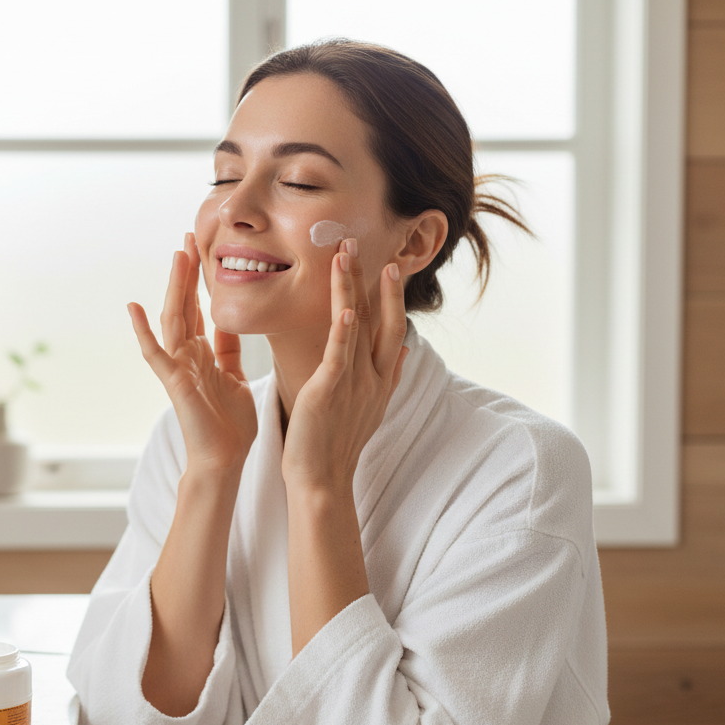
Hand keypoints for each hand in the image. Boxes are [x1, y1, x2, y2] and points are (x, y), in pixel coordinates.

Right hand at [128, 233, 257, 474]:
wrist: (224, 460)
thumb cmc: (230, 426)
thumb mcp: (234, 377)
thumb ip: (227, 349)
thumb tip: (228, 323)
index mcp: (203, 354)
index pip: (200, 308)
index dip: (201, 280)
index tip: (203, 249)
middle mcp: (187, 356)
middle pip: (185, 305)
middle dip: (187, 272)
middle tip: (189, 236)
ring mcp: (177, 367)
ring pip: (173, 319)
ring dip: (174, 287)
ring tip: (177, 255)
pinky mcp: (173, 382)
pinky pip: (154, 353)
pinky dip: (142, 331)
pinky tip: (133, 307)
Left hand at [281, 240, 409, 493]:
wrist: (323, 480)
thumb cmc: (337, 445)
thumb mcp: (370, 407)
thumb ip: (387, 376)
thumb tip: (402, 350)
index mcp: (380, 379)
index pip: (391, 328)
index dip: (391, 295)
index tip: (389, 266)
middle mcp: (373, 376)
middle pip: (381, 318)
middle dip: (376, 281)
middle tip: (366, 243)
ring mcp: (354, 382)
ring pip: (358, 325)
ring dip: (351, 287)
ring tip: (345, 254)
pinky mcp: (330, 390)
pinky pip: (340, 353)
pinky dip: (345, 328)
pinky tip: (347, 304)